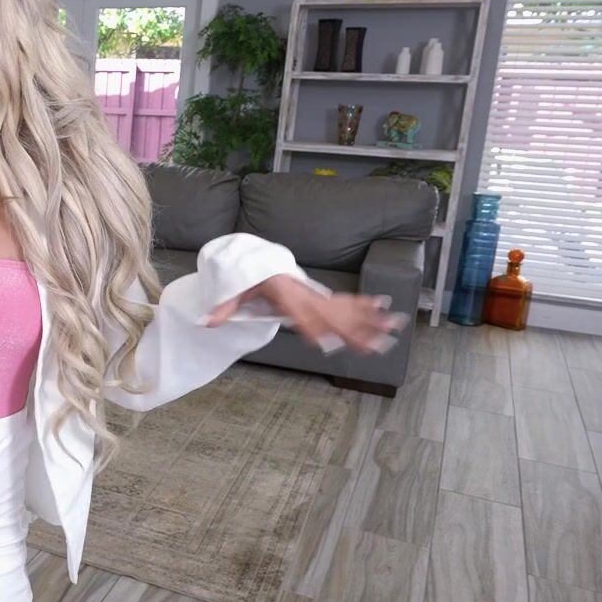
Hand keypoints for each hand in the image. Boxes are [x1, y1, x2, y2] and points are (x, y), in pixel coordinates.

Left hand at [205, 273, 407, 354]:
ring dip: (370, 318)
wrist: (257, 260)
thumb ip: (223, 306)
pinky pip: (344, 301)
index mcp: (285, 295)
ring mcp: (315, 296)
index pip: (301, 315)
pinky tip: (383, 307)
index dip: (312, 328)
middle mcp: (305, 296)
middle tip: (380, 339)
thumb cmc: (246, 277)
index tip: (326, 342)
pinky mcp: (319, 296)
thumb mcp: (233, 289)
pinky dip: (364, 304)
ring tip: (394, 326)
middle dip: (355, 328)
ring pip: (346, 309)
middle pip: (333, 315)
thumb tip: (207, 320)